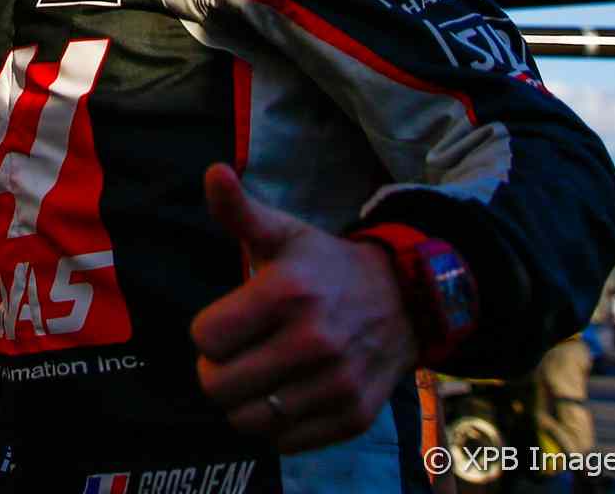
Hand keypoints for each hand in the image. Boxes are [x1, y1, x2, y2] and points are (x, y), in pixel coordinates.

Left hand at [190, 164, 417, 452]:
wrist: (408, 300)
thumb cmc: (327, 266)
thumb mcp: (284, 233)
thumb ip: (239, 210)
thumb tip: (213, 172)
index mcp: (288, 292)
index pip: (205, 338)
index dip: (207, 332)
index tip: (226, 324)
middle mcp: (315, 340)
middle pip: (218, 384)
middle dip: (215, 371)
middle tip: (233, 357)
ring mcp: (338, 382)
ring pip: (247, 419)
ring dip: (242, 401)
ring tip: (256, 377)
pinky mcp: (354, 415)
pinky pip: (284, 441)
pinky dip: (276, 425)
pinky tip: (286, 395)